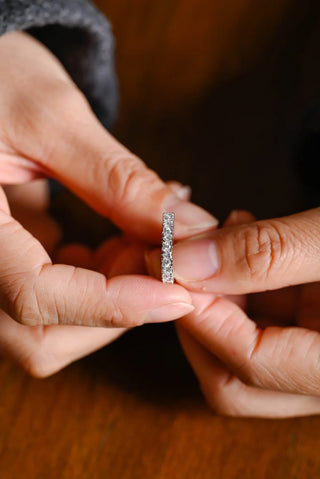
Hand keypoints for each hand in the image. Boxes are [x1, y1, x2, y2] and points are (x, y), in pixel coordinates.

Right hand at [0, 31, 218, 373]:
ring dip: (111, 299)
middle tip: (158, 254)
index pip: (34, 295)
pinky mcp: (4, 266)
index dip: (112, 305)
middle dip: (116, 307)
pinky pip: (54, 304)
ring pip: (50, 328)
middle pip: (41, 334)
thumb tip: (188, 228)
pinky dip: (98, 286)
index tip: (178, 296)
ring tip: (138, 241)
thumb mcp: (52, 118)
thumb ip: (119, 181)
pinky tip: (117, 245)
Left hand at [146, 207, 319, 416]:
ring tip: (218, 237)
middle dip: (200, 317)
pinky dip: (241, 284)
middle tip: (184, 263)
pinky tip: (239, 238)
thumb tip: (186, 264)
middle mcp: (318, 375)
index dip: (201, 315)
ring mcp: (310, 353)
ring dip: (217, 295)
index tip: (168, 269)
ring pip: (242, 346)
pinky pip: (262, 321)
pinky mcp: (309, 327)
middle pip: (234, 376)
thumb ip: (266, 252)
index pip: (248, 365)